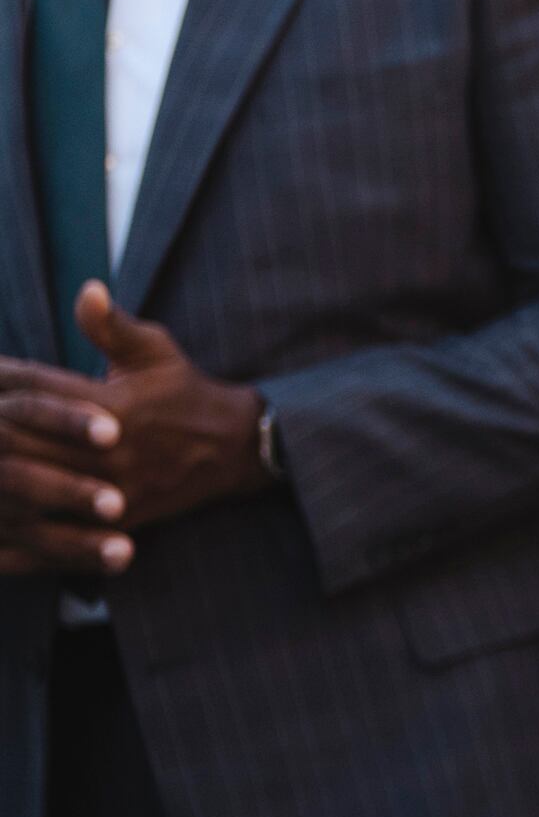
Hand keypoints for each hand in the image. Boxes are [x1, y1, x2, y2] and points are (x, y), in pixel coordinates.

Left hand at [0, 286, 270, 572]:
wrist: (238, 451)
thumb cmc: (186, 393)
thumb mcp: (156, 351)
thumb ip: (113, 326)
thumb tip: (86, 289)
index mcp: (116, 404)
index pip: (36, 387)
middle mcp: (111, 448)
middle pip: (21, 436)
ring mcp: (112, 488)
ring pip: (31, 482)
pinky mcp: (115, 520)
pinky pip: (55, 527)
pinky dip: (19, 522)